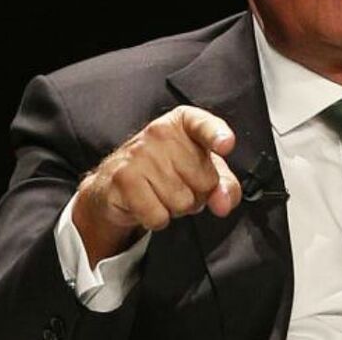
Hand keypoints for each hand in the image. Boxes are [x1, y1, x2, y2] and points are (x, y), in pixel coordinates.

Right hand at [72, 105, 242, 265]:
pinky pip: (158, 216)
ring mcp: (139, 153)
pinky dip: (157, 219)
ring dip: (176, 208)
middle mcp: (160, 131)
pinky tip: (148, 203)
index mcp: (184, 122)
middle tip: (178, 185)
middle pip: (204, 181)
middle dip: (197, 194)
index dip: (217, 135)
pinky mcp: (123, 178)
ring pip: (182, 202)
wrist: (116, 183)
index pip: (204, 125)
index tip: (226, 144)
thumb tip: (224, 202)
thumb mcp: (202, 170)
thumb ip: (225, 184)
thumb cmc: (166, 171)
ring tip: (161, 193)